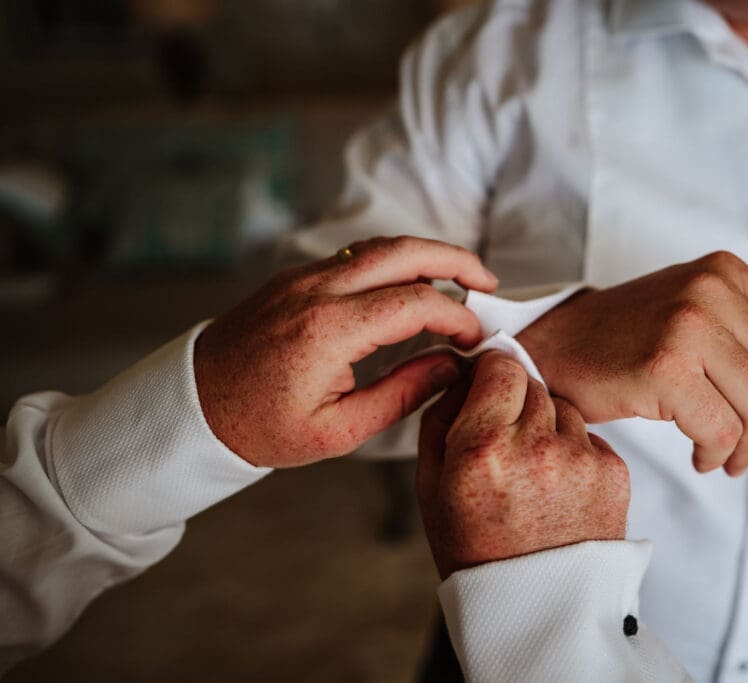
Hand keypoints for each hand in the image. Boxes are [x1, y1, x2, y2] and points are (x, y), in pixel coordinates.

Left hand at [194, 235, 497, 467]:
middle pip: (404, 251)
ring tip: (459, 278)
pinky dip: (393, 262)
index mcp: (329, 330)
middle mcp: (317, 290)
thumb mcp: (338, 431)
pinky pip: (354, 255)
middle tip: (488, 282)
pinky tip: (411, 285)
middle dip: (455, 260)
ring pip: (379, 245)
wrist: (193, 405)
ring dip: (425, 255)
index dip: (457, 318)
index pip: (416, 303)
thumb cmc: (260, 427)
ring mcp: (302, 277)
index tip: (475, 340)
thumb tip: (450, 365)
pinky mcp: (294, 278)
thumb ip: (402, 395)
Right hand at [416, 351, 629, 579]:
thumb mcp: (430, 488)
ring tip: (533, 475)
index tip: (488, 389)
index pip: (500, 366)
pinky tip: (558, 491)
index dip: (491, 375)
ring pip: (564, 409)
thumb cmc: (477, 552)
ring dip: (548, 428)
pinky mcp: (614, 472)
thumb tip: (462, 374)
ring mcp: (579, 459)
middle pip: (532, 383)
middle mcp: (534, 446)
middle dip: (516, 404)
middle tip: (506, 444)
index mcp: (482, 447)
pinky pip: (590, 438)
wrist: (537, 610)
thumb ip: (440, 419)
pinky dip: (575, 454)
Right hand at [516, 251, 747, 476]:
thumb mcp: (694, 313)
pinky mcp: (663, 366)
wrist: (553, 346)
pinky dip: (718, 455)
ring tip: (727, 461)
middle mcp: (711, 289)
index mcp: (726, 273)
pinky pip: (721, 430)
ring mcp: (687, 325)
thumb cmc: (625, 342)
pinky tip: (702, 458)